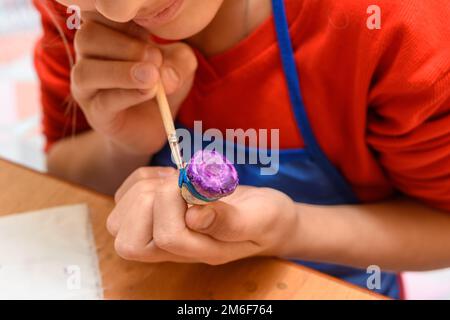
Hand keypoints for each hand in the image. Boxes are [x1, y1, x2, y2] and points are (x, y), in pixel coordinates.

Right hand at [71, 12, 197, 155]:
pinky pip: (103, 101)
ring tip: (152, 77)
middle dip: (125, 45)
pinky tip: (149, 92)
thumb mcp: (179, 66)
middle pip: (88, 37)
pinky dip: (128, 95)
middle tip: (156, 57)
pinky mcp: (95, 112)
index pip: (102, 13)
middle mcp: (90, 55)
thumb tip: (164, 73)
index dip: (124, 17)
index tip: (151, 28)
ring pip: (87, 71)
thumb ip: (178, 61)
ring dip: (122, 72)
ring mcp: (88, 85)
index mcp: (107, 31)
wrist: (155, 124)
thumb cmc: (162, 83)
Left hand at [106, 167, 298, 264]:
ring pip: (119, 217)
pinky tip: (168, 177)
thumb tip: (194, 215)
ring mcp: (158, 231)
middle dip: (149, 199)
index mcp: (198, 251)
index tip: (195, 183)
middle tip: (178, 184)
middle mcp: (172, 249)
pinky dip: (141, 179)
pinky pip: (125, 196)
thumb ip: (230, 221)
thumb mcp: (260, 219)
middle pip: (128, 239)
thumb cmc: (266, 219)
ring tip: (176, 180)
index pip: (166, 238)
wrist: (264, 215)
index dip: (173, 203)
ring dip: (144, 187)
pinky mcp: (152, 212)